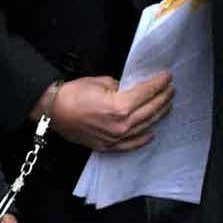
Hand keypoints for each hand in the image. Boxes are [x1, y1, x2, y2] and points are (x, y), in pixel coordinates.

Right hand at [38, 73, 174, 150]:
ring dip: (158, 115)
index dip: (159, 83)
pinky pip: (131, 144)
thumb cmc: (72, 94)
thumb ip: (119, 86)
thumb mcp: (99, 82)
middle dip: (163, 97)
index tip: (167, 77)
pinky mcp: (108, 145)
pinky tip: (152, 132)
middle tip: (170, 89)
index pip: (147, 93)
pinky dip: (143, 139)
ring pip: (145, 126)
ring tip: (166, 106)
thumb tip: (129, 89)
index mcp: (120, 106)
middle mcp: (122, 125)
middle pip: (150, 110)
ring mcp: (116, 137)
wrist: (52, 111)